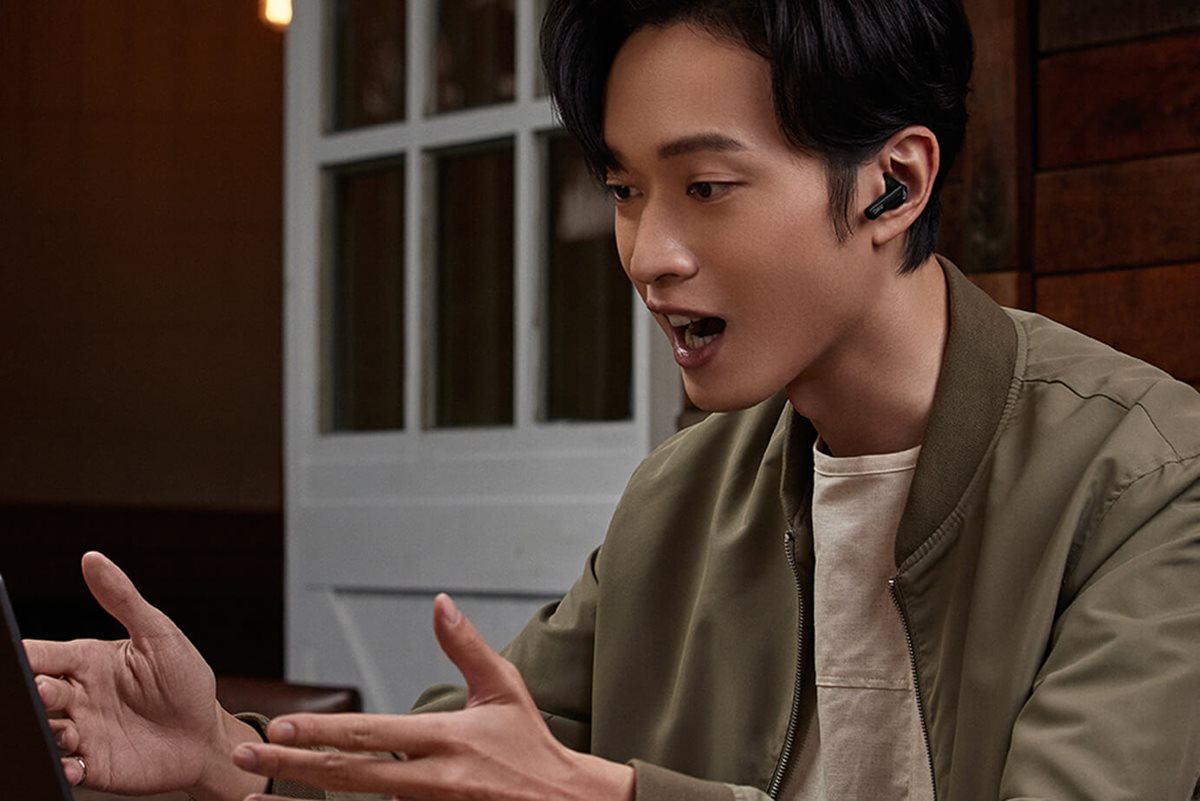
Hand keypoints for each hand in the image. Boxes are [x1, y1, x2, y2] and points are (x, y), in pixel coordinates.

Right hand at [22, 552, 263, 799]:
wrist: (205, 733)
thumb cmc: (183, 679)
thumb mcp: (158, 634)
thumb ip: (123, 599)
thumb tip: (92, 558)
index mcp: (86, 660)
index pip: (40, 654)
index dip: (24, 656)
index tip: (19, 657)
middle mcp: (77, 695)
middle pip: (35, 691)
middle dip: (34, 692)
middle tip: (46, 692)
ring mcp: (82, 731)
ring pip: (44, 729)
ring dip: (48, 731)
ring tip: (70, 732)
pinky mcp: (93, 764)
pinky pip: (65, 767)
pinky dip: (62, 767)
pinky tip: (76, 764)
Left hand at [232, 593, 634, 800]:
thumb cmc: (529, 746)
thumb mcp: (505, 689)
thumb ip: (466, 647)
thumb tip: (439, 603)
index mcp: (446, 740)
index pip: (372, 735)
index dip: (323, 732)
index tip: (280, 728)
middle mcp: (431, 781)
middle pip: (348, 775)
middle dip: (291, 767)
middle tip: (246, 756)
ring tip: (255, 797)